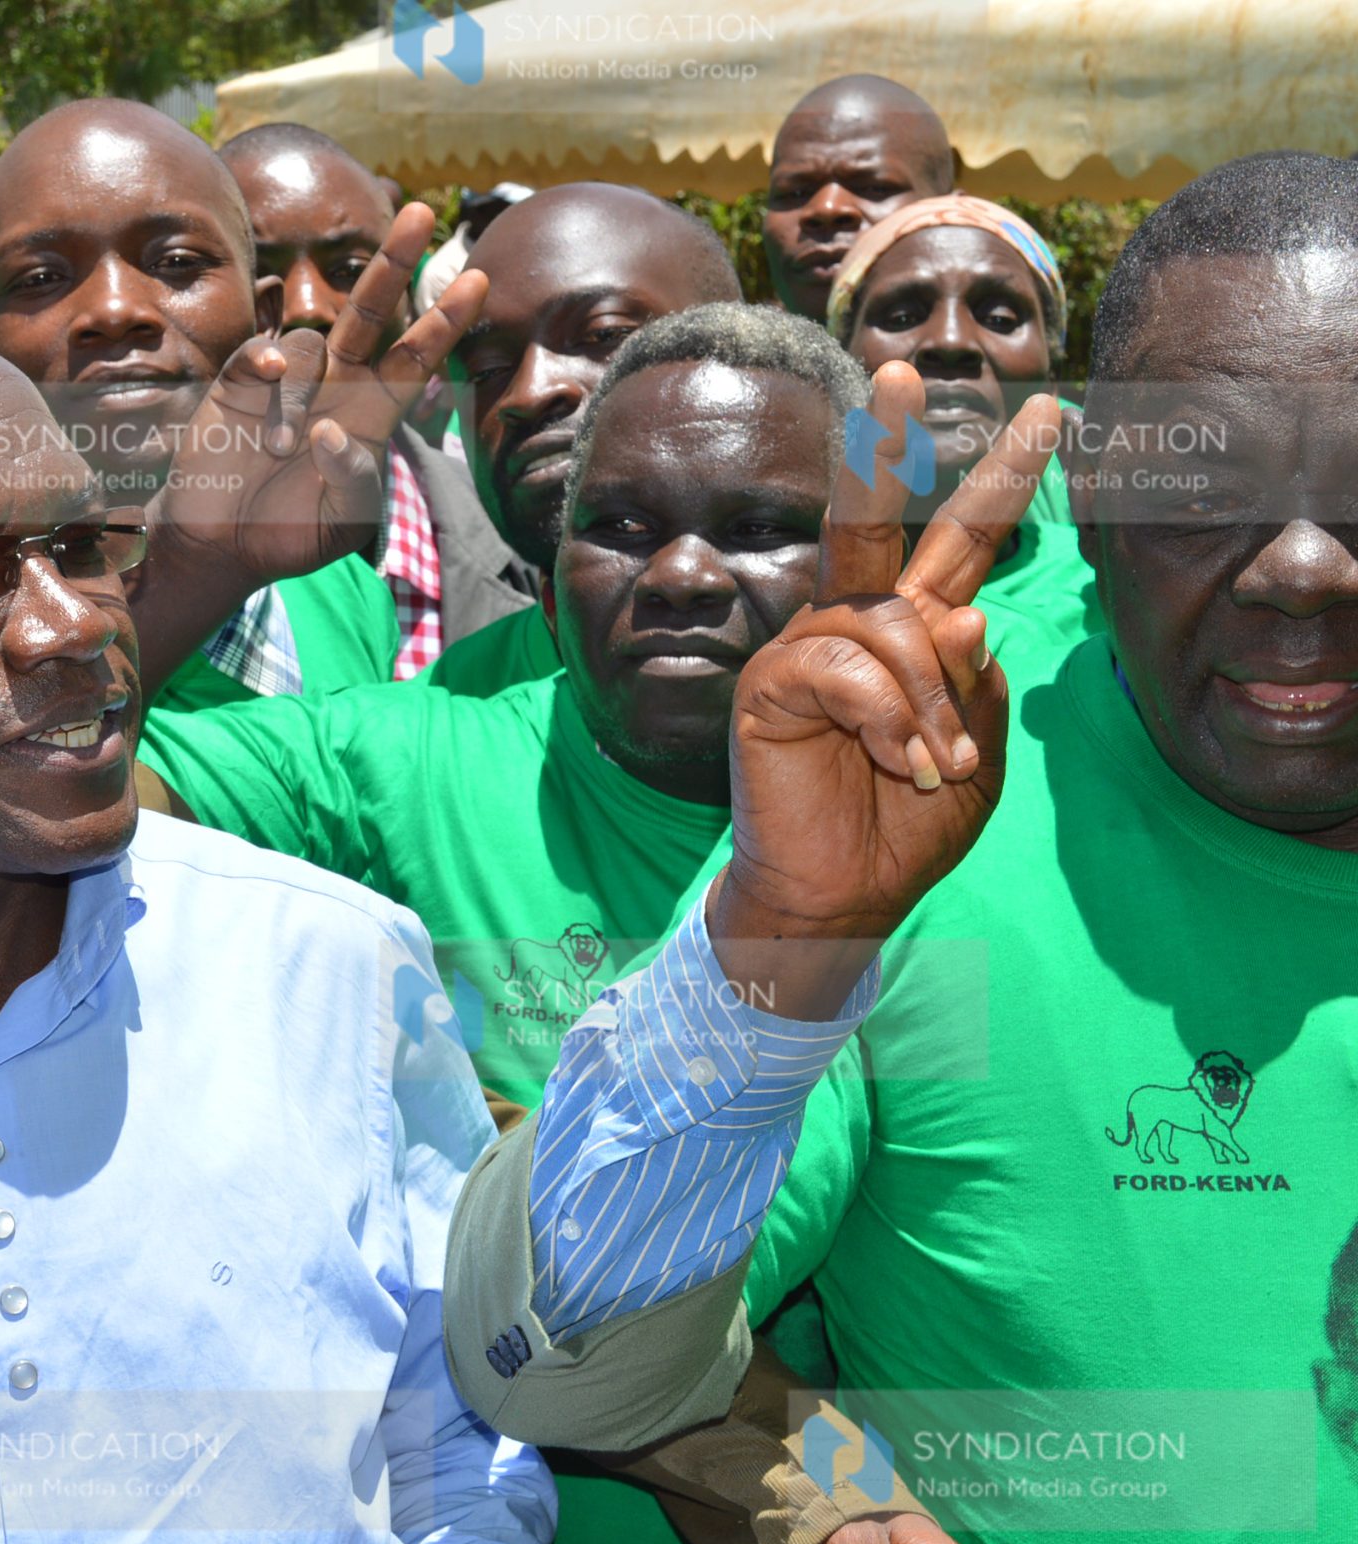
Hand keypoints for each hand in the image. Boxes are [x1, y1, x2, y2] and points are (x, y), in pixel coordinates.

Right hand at [126, 202, 488, 692]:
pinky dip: (267, 363)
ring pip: (309, 345)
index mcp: (369, 418)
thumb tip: (334, 430)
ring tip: (275, 451)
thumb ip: (355, 482)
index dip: (443, 322)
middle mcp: (333, 387)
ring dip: (298, 397)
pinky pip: (260, 353)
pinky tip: (268, 384)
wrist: (221, 547)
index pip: (413, 359)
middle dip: (394, 264)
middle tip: (421, 213)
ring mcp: (286, 382)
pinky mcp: (239, 383)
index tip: (477, 280)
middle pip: (369, 313)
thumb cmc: (288, 535)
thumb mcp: (340, 523)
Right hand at [710, 365, 1058, 1016]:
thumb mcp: (975, 755)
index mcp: (915, 631)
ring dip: (931, 707)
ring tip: (932, 769)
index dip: (1003, 479)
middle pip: (876, 519)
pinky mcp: (773, 684)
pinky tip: (894, 763)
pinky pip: (849, 671)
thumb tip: (964, 616)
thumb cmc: (906, 827)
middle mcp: (857, 623)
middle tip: (902, 369)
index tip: (1050, 414)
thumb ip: (977, 685)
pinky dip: (890, 723)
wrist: (837, 895)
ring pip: (894, 625)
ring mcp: (809, 649)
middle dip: (887, 443)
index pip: (961, 541)